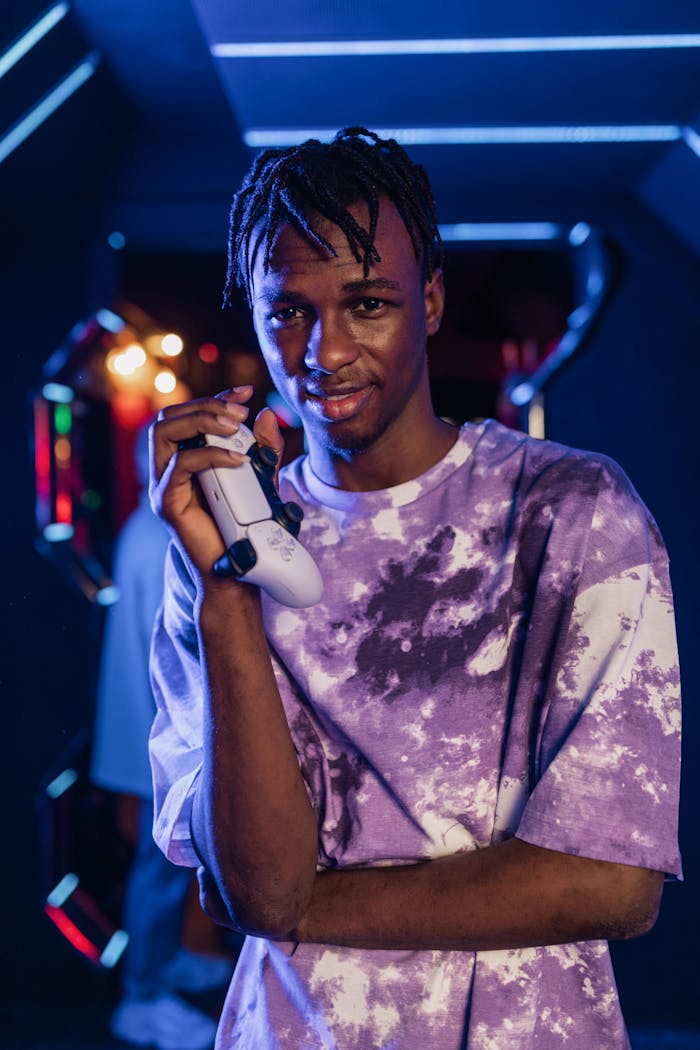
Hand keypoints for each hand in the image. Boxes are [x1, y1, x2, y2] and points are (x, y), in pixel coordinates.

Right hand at [149, 386, 283, 579]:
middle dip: (207, 405)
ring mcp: (164, 485)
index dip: (216, 397)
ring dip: (201, 420)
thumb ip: (265, 451)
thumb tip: (266, 415)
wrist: (240, 573)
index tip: (246, 391)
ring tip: (234, 426)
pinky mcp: (167, 503)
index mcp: (185, 459)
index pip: (189, 415)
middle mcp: (168, 468)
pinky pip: (180, 465)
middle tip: (240, 411)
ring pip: (163, 431)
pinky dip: (209, 454)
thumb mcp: (263, 481)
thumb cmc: (247, 529)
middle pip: (169, 416)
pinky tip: (236, 458)